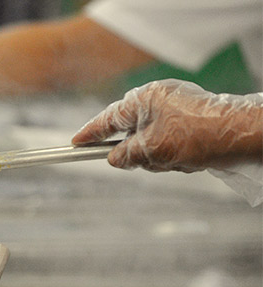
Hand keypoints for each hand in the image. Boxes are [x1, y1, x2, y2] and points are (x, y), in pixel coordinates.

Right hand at [73, 79, 262, 172]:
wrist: (240, 136)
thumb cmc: (196, 136)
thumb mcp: (152, 150)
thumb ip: (125, 154)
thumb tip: (114, 158)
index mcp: (145, 99)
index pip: (108, 119)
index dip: (89, 134)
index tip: (74, 143)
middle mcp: (159, 101)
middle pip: (130, 133)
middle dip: (137, 153)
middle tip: (150, 161)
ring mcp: (175, 110)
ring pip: (149, 144)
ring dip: (158, 158)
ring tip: (176, 160)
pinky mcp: (188, 122)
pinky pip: (167, 144)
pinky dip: (172, 156)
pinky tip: (187, 159)